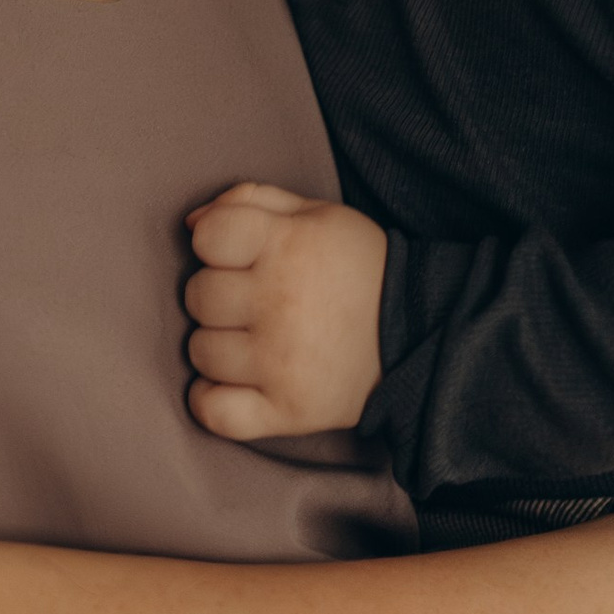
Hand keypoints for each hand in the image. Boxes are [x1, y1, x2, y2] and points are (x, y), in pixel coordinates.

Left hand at [184, 182, 386, 437]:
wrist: (423, 333)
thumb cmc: (359, 268)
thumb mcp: (317, 215)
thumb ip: (250, 201)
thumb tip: (190, 223)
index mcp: (288, 245)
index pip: (208, 237)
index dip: (216, 244)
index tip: (239, 255)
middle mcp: (280, 302)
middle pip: (199, 297)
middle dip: (218, 296)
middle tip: (253, 301)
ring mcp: (282, 361)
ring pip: (201, 352)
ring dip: (218, 346)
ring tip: (253, 340)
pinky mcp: (290, 410)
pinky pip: (216, 412)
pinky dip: (212, 401)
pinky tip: (233, 384)